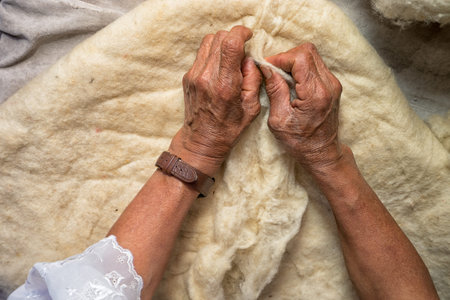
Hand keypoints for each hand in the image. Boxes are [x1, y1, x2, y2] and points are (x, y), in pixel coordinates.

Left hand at [170, 26, 261, 175]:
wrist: (202, 140)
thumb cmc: (229, 127)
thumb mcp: (252, 107)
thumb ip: (253, 79)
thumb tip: (249, 58)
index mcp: (225, 84)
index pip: (230, 43)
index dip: (241, 32)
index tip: (248, 36)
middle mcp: (207, 77)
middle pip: (219, 37)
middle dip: (233, 37)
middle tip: (241, 50)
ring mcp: (194, 75)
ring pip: (208, 41)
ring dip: (222, 43)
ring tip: (230, 57)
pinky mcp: (188, 77)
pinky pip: (201, 53)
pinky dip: (213, 53)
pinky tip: (220, 67)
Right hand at [260, 43, 342, 171]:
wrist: (321, 152)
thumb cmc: (299, 141)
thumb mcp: (278, 119)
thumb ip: (274, 90)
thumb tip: (266, 68)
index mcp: (315, 94)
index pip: (300, 58)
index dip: (281, 58)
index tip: (268, 68)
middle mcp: (329, 85)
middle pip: (308, 51)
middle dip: (287, 57)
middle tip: (274, 71)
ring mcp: (333, 84)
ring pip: (312, 55)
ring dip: (294, 61)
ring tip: (281, 76)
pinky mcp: (332, 84)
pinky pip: (315, 64)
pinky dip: (301, 67)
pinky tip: (291, 81)